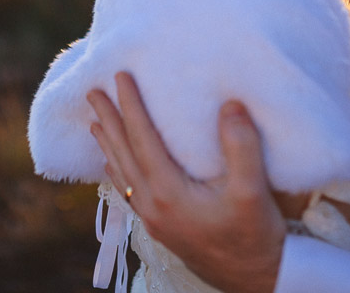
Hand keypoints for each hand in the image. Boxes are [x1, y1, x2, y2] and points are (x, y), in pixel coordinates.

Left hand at [87, 72, 285, 292]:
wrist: (257, 280)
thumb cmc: (255, 236)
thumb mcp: (253, 191)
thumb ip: (241, 147)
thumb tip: (230, 105)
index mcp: (168, 192)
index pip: (142, 139)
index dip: (130, 105)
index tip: (120, 77)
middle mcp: (153, 205)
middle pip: (123, 154)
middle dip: (108, 121)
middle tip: (91, 91)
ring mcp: (154, 219)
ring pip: (122, 173)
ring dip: (108, 144)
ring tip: (95, 122)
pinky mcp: (162, 228)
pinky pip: (129, 190)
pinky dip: (118, 170)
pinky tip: (114, 164)